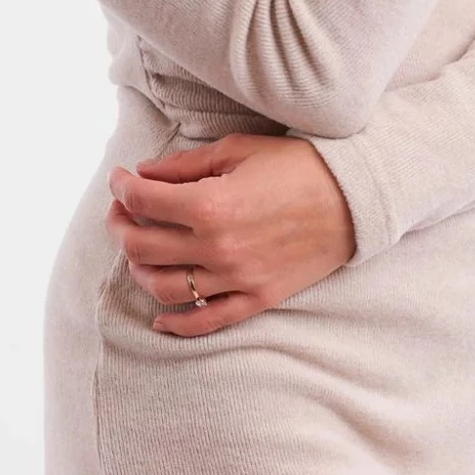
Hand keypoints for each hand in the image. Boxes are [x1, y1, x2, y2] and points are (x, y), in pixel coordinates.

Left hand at [104, 133, 354, 336]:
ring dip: (138, 269)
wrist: (354, 198)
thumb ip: (186, 165)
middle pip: (141, 247)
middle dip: (120, 224)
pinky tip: (160, 318)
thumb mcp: (239, 150)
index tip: (119, 179)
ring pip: (162, 288)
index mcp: (210, 205)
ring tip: (139, 250)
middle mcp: (216, 247)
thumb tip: (144, 174)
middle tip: (121, 210)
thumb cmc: (298, 165)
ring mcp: (236, 278)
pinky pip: (205, 321)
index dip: (121, 187)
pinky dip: (175, 324)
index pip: (142, 201)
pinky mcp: (255, 298)